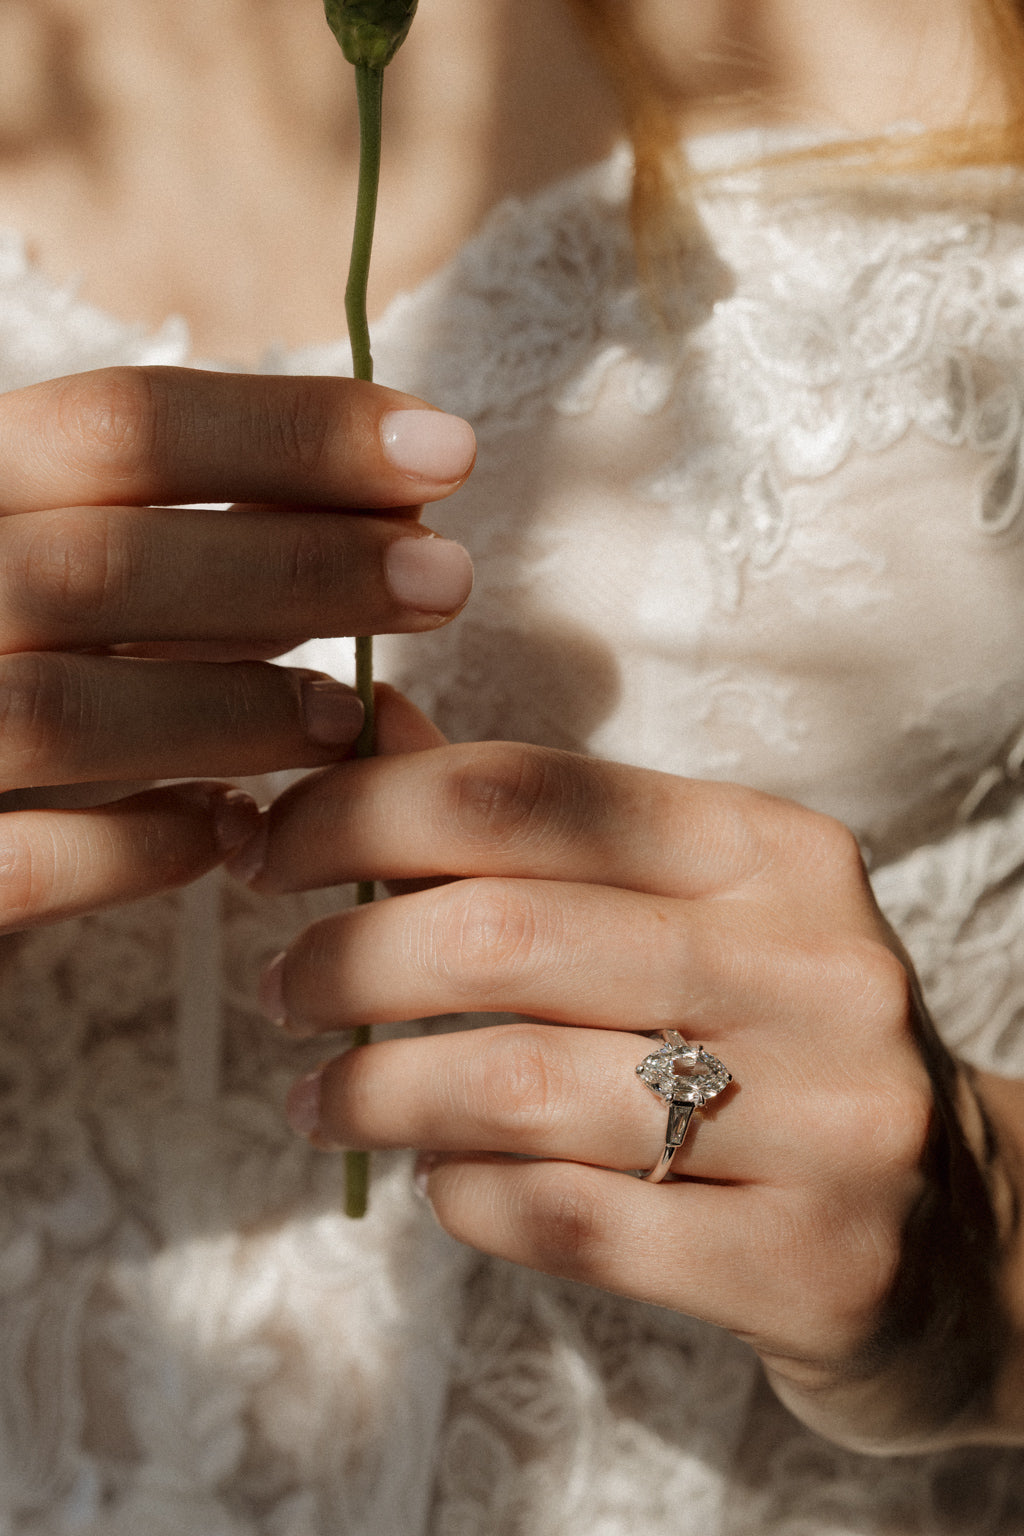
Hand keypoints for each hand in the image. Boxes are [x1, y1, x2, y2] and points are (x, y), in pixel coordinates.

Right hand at [0, 366, 474, 929]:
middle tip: (444, 579)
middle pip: (105, 562)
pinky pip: (24, 865)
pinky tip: (225, 826)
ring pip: (63, 711)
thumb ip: (171, 545)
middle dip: (299, 566)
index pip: (116, 425)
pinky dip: (140, 845)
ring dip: (233, 710)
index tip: (444, 448)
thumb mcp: (53, 562)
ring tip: (344, 715)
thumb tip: (374, 521)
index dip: (292, 434)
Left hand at [241, 724, 1020, 1453]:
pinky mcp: (807, 1264)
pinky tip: (436, 1179)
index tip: (271, 850)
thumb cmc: (776, 1047)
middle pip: (505, 935)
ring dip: (376, 1087)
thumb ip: (533, 830)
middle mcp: (813, 967)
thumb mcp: (688, 912)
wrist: (955, 1238)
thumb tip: (366, 728)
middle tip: (282, 986)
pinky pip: (566, 1219)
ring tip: (321, 1095)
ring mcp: (826, 1121)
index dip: (362, 810)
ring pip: (518, 1086)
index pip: (530, 795)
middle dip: (346, 957)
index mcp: (774, 851)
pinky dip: (459, 1195)